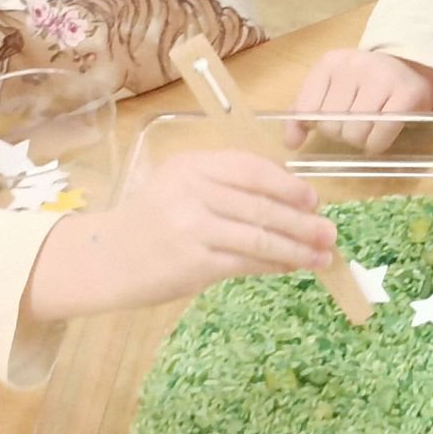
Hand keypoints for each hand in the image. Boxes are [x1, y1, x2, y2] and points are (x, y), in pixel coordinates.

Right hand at [20, 148, 340, 322]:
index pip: (252, 169)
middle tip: (329, 232)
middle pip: (262, 204)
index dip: (288, 184)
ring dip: (297, 248)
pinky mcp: (193, 262)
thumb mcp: (180, 188)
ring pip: (260, 235)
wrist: (102, 261)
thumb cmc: (150, 224)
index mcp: (191, 165)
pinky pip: (246, 262)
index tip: (313, 198)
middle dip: (302, 221)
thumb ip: (226, 187)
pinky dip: (274, 265)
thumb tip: (290, 201)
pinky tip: (291, 268)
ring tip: (322, 256)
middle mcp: (191, 191)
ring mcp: (192, 227)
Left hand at [286, 49, 432, 153]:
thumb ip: (305, 110)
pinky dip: (377, 144)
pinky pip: (380, 137)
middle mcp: (353, 67)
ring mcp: (381, 79)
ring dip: (361, 140)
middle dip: (342, 133)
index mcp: (330, 63)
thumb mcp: (332, 86)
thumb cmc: (366, 81)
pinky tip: (381, 136)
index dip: (317, 125)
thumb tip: (291, 143)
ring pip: (355, 133)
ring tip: (370, 128)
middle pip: (331, 126)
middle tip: (356, 123)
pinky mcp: (406, 95)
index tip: (329, 122)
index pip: (306, 110)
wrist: (412, 64)